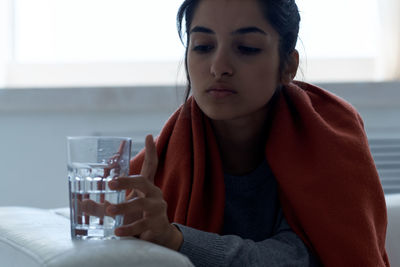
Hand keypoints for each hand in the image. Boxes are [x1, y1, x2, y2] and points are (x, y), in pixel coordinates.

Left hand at [107, 135, 182, 249]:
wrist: (158, 240)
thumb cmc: (138, 219)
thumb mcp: (121, 211)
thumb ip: (101, 207)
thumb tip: (82, 203)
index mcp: (147, 188)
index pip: (151, 166)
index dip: (151, 151)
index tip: (148, 136)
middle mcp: (155, 194)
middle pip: (143, 181)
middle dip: (126, 181)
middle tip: (110, 184)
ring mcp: (158, 209)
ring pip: (141, 204)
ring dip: (124, 207)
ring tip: (109, 210)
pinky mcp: (157, 224)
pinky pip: (141, 224)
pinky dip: (128, 228)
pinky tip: (118, 231)